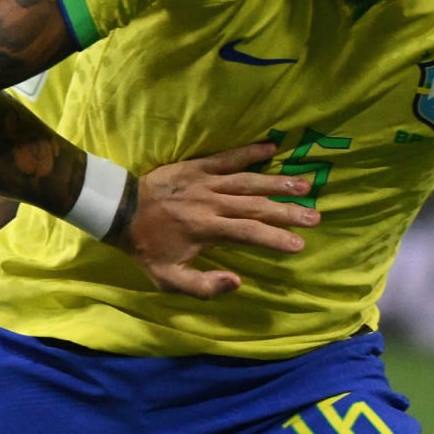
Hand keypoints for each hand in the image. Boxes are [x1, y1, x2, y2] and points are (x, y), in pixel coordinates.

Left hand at [111, 142, 313, 297]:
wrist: (119, 211)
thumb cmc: (147, 248)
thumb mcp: (167, 279)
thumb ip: (203, 286)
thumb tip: (238, 282)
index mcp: (206, 230)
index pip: (249, 234)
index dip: (275, 239)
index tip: (299, 245)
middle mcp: (211, 204)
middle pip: (256, 206)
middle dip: (287, 211)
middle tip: (315, 215)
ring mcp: (205, 182)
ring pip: (247, 181)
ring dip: (277, 182)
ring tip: (304, 184)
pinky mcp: (197, 166)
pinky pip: (227, 157)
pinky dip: (249, 151)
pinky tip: (271, 146)